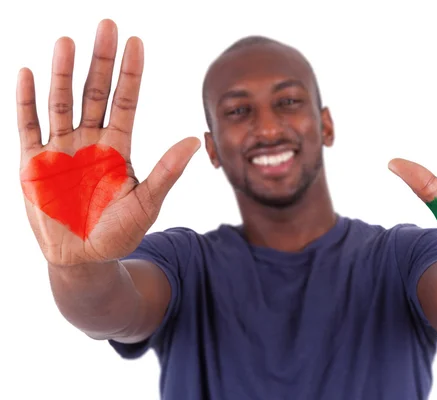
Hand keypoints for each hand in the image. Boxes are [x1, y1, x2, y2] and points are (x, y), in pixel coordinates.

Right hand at [17, 19, 200, 266]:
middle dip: (101, 60)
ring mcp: (61, 148)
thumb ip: (167, 171)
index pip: (125, 101)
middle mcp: (90, 140)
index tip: (136, 42)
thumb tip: (197, 140)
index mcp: (118, 146)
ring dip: (63, 72)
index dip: (130, 73)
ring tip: (69, 41)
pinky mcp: (34, 162)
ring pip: (62, 102)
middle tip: (107, 25)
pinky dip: (27, 101)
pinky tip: (28, 72)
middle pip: (95, 92)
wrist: (83, 259)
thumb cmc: (118, 231)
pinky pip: (29, 125)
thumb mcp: (147, 202)